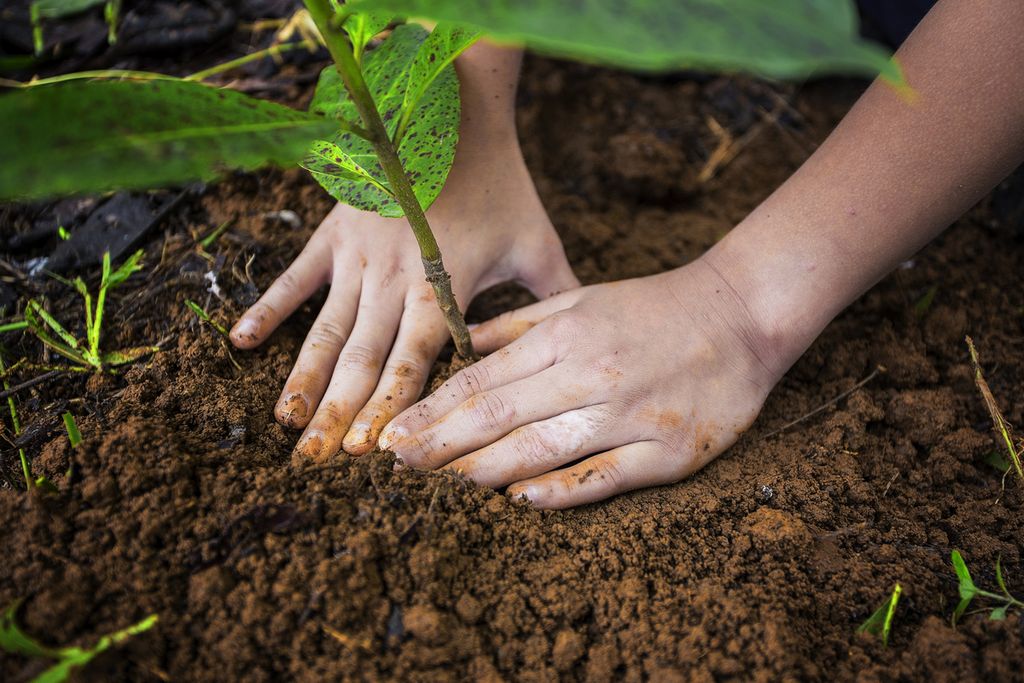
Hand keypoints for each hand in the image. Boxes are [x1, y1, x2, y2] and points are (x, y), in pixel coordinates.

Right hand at [230, 128, 577, 461]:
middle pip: (363, 360)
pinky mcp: (334, 233)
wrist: (452, 111)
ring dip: (304, 379)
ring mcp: (358, 257)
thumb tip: (584, 344)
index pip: (413, 363)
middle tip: (313, 463)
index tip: (369, 455)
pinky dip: (268, 310)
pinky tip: (241, 344)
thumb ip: (556, 296)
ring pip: (327, 331)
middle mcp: (394, 281)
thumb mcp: (537, 240)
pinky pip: (295, 278)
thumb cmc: (500, 179)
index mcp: (443, 288)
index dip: (390, 410)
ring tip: (284, 423)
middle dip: (338, 414)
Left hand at [378, 257, 789, 508]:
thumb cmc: (654, 307)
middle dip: (440, 445)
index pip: (482, 380)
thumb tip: (461, 341)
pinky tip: (520, 502)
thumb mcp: (583, 297)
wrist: (743, 314)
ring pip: (541, 449)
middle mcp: (590, 374)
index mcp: (566, 337)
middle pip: (499, 418)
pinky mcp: (666, 452)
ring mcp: (629, 415)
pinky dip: (561, 491)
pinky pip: (603, 476)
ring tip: (441, 487)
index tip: (395, 434)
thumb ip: (520, 323)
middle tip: (396, 468)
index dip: (433, 410)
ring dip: (484, 471)